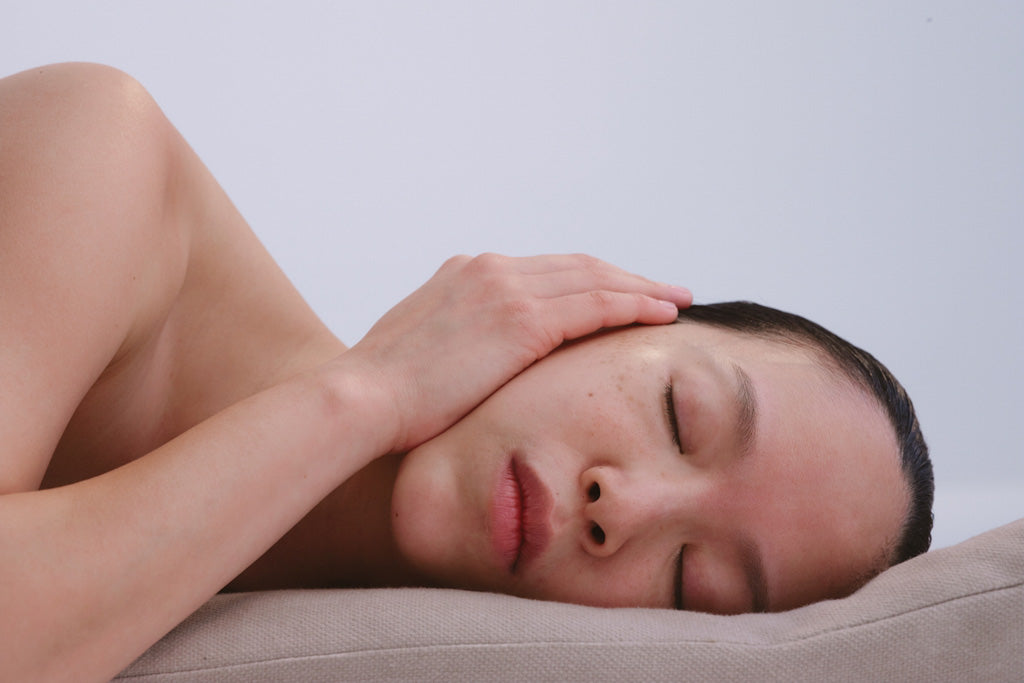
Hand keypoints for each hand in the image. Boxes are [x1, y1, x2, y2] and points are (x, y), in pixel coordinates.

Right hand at [340, 253, 691, 453]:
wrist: (361, 398)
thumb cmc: (384, 392)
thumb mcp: (421, 350)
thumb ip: (457, 340)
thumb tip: (475, 362)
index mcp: (466, 272)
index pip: (546, 271)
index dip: (589, 280)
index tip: (617, 293)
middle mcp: (490, 270)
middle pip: (579, 266)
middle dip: (625, 277)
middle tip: (663, 290)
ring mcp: (507, 290)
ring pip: (595, 280)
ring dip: (642, 288)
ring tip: (677, 300)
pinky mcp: (522, 321)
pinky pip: (596, 306)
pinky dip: (634, 306)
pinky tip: (663, 315)